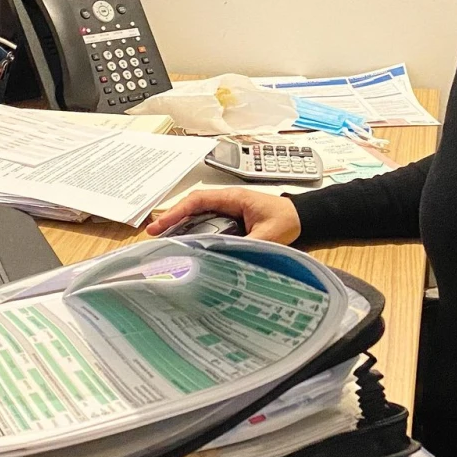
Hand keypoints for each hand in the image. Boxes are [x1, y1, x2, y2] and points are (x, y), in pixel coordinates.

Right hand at [144, 188, 301, 243]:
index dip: (176, 212)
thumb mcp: (269, 235)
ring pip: (197, 218)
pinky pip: (207, 227)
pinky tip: (185, 248)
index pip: (197, 201)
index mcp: (232, 199)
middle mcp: (226, 203)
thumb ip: (248, 245)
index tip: (160, 225)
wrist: (304, 218)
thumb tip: (226, 257)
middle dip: (171, 220)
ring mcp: (227, 212)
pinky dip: (194, 236)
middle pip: (191, 209)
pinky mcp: (231, 224)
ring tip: (163, 244)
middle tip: (152, 236)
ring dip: (181, 229)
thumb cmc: (288, 220)